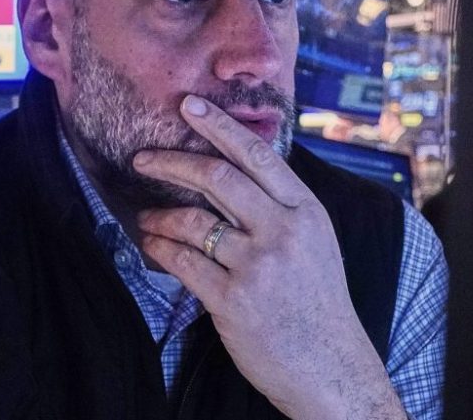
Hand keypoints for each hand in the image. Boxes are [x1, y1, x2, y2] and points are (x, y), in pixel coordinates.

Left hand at [132, 95, 404, 419]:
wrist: (329, 366)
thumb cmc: (316, 301)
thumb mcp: (314, 241)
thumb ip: (280, 206)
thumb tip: (233, 168)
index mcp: (306, 210)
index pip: (257, 155)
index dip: (219, 126)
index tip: (188, 105)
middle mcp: (284, 232)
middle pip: (217, 178)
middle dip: (172, 161)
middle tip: (143, 158)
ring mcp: (258, 266)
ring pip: (192, 220)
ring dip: (159, 215)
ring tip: (145, 218)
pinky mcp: (233, 299)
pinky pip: (182, 261)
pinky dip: (159, 248)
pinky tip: (151, 245)